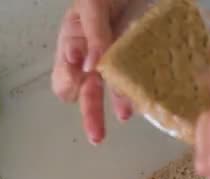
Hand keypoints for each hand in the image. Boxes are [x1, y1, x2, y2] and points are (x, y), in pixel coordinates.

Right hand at [52, 0, 133, 143]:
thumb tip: (88, 66)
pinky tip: (145, 98)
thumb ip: (91, 34)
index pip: (64, 78)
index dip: (70, 81)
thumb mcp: (93, 6)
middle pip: (87, 95)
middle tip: (97, 135)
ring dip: (119, 104)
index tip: (81, 71)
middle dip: (91, 115)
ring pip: (114, 94)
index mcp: (73, 46)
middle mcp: (93, 61)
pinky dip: (142, 93)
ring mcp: (118, 64)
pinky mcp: (141, 65)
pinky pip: (139, 85)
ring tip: (126, 114)